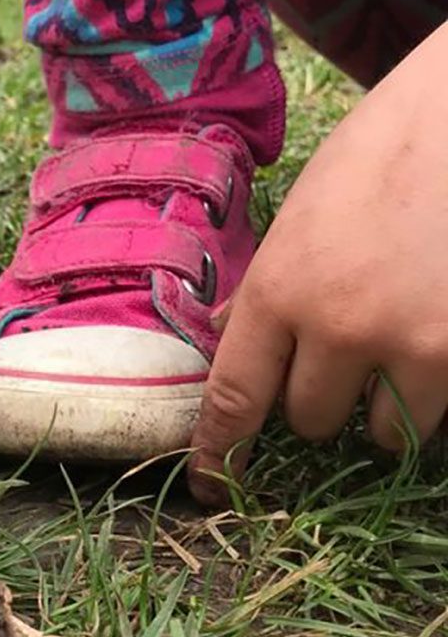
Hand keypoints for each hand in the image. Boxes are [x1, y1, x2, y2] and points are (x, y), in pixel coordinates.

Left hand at [188, 22, 447, 502]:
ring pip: (383, 432)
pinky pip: (439, 415)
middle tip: (344, 348)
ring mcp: (413, 345)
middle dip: (320, 399)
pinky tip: (434, 336)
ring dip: (382, 407)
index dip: (221, 449)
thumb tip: (222, 342)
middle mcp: (340, 327)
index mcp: (281, 288)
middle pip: (309, 421)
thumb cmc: (386, 152)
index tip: (212, 483)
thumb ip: (265, 288)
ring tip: (397, 343)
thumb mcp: (303, 213)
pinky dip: (433, 395)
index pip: (235, 396)